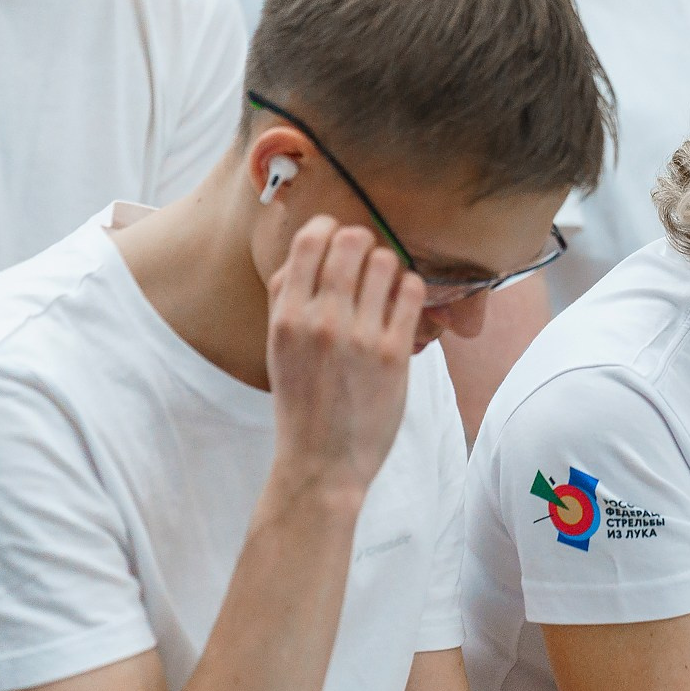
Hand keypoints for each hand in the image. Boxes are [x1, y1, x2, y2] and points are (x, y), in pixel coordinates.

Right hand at [265, 219, 424, 497]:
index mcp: (286, 316)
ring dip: (390, 265)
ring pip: (385, 261)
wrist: (322, 462)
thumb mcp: (278, 349)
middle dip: (363, 242)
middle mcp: (321, 320)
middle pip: (351, 241)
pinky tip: (405, 301)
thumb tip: (301, 255)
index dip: (329, 228)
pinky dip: (411, 287)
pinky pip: (411, 292)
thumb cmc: (301, 403)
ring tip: (387, 284)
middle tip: (368, 258)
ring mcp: (359, 336)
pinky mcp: (393, 353)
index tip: (338, 237)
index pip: (309, 241)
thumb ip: (285, 301)